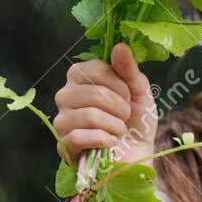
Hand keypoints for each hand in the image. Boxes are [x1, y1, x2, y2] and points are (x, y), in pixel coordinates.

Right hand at [52, 43, 158, 168]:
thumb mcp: (140, 92)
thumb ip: (129, 70)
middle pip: (92, 93)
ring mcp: (62, 121)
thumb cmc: (136, 121)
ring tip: (120, 131)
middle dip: (119, 107)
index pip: (93, 69)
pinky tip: (111, 143)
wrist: (136, 156)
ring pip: (89, 115)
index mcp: (80, 78)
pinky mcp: (63, 145)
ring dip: (115, 126)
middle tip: (125, 116)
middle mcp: (65, 96)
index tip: (128, 96)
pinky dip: (103, 140)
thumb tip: (120, 46)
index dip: (117, 84)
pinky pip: (79, 137)